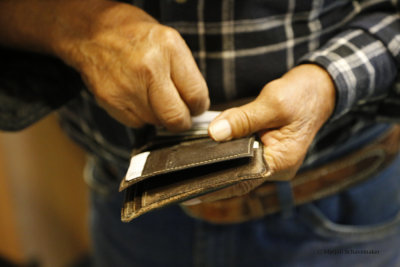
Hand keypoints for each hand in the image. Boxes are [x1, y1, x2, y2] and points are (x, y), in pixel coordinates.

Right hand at [52, 1, 208, 130]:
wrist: (91, 31)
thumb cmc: (134, 35)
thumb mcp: (169, 41)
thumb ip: (185, 74)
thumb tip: (196, 105)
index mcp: (169, 48)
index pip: (196, 95)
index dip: (198, 106)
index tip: (195, 107)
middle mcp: (149, 68)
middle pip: (176, 118)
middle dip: (181, 121)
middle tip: (180, 115)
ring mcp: (127, 86)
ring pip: (156, 122)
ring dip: (158, 116)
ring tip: (151, 95)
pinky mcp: (110, 100)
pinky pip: (136, 122)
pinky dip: (140, 115)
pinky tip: (135, 96)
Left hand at [184, 64, 335, 204]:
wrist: (318, 89)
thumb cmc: (301, 95)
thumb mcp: (272, 103)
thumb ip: (243, 119)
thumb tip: (215, 133)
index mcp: (281, 161)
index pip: (242, 181)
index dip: (216, 185)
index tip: (191, 188)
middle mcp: (276, 167)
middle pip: (239, 175)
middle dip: (214, 172)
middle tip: (183, 172)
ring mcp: (272, 160)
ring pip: (239, 165)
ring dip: (220, 160)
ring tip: (191, 162)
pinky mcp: (268, 151)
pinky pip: (244, 155)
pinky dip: (229, 150)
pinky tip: (212, 145)